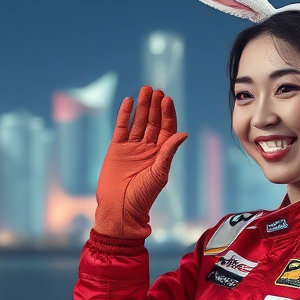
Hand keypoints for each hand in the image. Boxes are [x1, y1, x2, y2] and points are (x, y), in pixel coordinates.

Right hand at [94, 85, 187, 238]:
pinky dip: (125, 114)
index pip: (167, 128)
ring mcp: (132, 147)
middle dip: (155, 106)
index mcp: (161, 154)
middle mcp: (148, 148)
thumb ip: (168, 153)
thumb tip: (183, 134)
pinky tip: (128, 102)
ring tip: (145, 90)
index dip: (168, 114)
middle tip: (156, 90)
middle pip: (153, 122)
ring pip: (138, 121)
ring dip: (142, 106)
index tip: (167, 99)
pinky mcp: (116, 149)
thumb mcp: (159, 174)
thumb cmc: (143, 196)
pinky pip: (121, 127)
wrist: (120, 208)